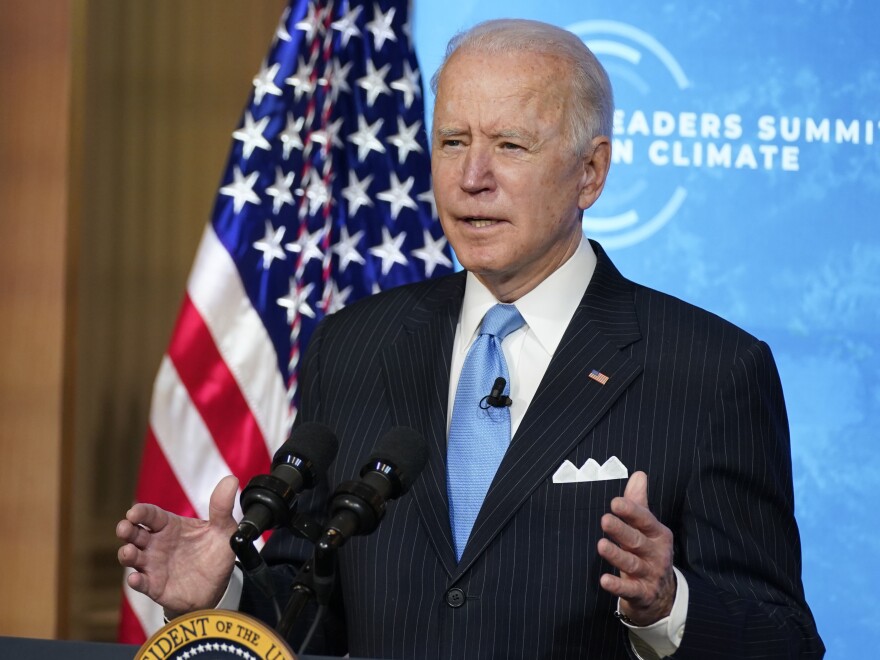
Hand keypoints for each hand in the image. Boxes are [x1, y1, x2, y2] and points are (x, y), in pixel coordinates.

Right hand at [116, 475, 239, 616]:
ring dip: (127, 554)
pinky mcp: (155, 586)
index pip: (150, 515)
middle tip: (125, 527)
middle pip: (134, 533)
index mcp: (170, 526)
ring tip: (130, 552)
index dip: (140, 512)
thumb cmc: (215, 554)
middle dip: (126, 529)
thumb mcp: (223, 530)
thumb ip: (222, 507)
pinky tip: (136, 579)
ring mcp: (153, 565)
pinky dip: (136, 581)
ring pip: (132, 557)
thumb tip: (231, 480)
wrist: (218, 586)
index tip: (134, 512)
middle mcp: (157, 544)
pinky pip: (141, 583)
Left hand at [597, 471, 675, 625]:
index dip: (631, 511)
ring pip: (632, 563)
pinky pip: (629, 589)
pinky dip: (618, 585)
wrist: (662, 595)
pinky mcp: (643, 594)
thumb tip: (638, 474)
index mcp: (658, 534)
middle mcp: (656, 554)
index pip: (645, 520)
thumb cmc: (648, 552)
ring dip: (617, 555)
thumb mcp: (647, 529)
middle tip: (605, 520)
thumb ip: (639, 503)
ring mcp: (651, 575)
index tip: (615, 502)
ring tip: (601, 546)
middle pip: (637, 540)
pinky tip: (604, 580)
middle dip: (622, 530)